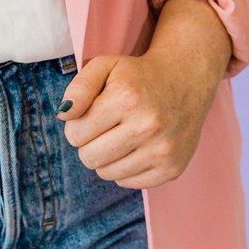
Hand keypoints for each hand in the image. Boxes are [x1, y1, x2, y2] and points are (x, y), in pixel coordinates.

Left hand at [54, 48, 220, 188]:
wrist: (185, 80)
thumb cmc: (137, 75)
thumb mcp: (104, 66)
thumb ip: (79, 87)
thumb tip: (63, 116)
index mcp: (126, 99)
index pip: (76, 134)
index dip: (77, 125)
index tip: (90, 115)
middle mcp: (147, 127)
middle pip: (89, 158)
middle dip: (88, 144)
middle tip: (103, 128)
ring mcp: (163, 151)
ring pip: (107, 173)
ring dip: (106, 157)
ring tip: (119, 136)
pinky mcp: (172, 169)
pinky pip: (129, 183)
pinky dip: (125, 168)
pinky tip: (136, 147)